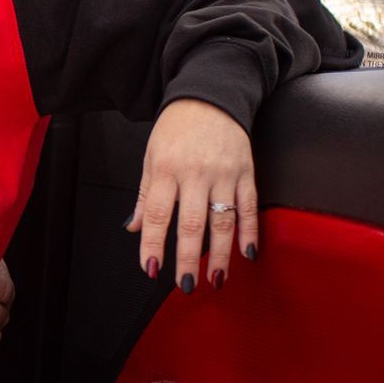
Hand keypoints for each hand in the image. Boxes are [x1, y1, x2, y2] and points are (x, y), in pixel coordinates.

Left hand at [126, 98, 257, 293]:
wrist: (208, 97)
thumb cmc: (176, 129)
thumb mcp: (150, 157)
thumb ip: (145, 195)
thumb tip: (133, 228)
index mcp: (165, 170)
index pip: (155, 213)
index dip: (152, 243)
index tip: (151, 269)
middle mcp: (194, 174)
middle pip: (190, 223)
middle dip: (187, 257)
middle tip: (186, 284)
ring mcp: (223, 174)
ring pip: (223, 220)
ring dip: (220, 253)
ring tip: (215, 278)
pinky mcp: (246, 172)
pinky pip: (250, 206)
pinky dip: (250, 231)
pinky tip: (247, 253)